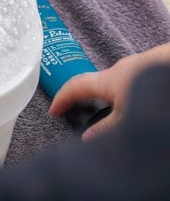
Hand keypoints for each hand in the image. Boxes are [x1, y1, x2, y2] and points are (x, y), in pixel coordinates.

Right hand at [50, 43, 169, 138]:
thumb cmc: (152, 90)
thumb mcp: (126, 118)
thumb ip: (106, 129)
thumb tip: (87, 139)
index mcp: (107, 80)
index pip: (75, 86)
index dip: (62, 98)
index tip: (53, 110)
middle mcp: (118, 69)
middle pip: (94, 83)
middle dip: (85, 98)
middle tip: (77, 112)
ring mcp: (133, 67)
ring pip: (113, 84)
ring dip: (106, 98)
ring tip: (107, 114)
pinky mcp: (147, 69)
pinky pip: (127, 82)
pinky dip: (121, 94)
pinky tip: (131, 105)